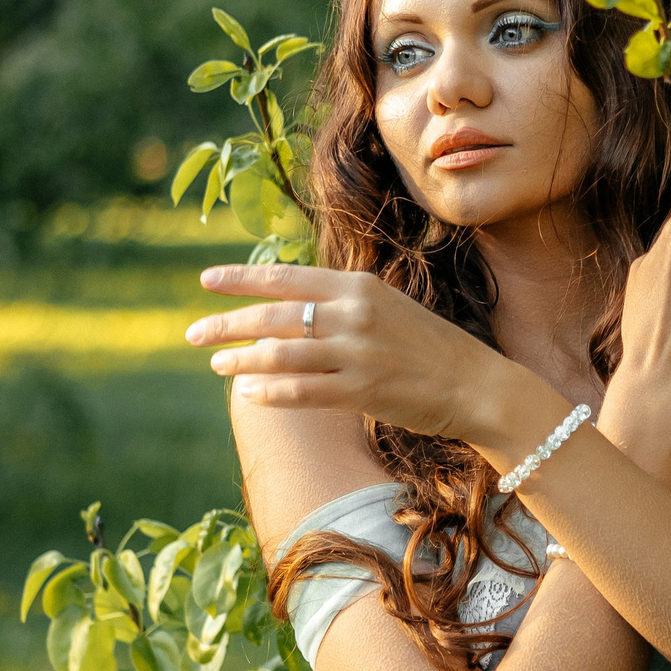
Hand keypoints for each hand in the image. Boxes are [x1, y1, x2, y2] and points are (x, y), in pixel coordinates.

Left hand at [186, 265, 550, 450]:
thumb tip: (291, 304)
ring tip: (217, 364)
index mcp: (358, 286)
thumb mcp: (386, 307)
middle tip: (193, 333)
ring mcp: (357, 352)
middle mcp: (354, 313)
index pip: (286, 277)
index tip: (206, 280)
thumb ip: (342, 302)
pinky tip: (248, 393)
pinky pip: (302, 391)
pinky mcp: (363, 390)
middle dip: (226, 323)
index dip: (241, 279)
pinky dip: (269, 391)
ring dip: (241, 359)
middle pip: (274, 316)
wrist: (477, 384)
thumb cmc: (429, 347)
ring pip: (281, 353)